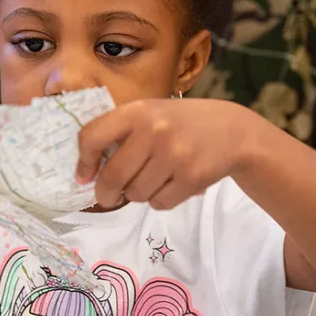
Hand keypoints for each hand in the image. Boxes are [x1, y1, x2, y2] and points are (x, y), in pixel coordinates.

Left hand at [76, 98, 246, 209]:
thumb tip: (86, 173)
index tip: (84, 175)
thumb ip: (121, 133)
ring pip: (136, 194)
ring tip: (151, 179)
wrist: (232, 131)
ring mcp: (174, 155)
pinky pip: (158, 203)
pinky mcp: (191, 178)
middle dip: (105, 193)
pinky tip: (170, 184)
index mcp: (137, 111)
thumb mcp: (150, 113)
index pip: (93, 137)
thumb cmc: (180, 123)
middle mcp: (154, 131)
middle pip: (112, 176)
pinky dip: (159, 200)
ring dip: (137, 194)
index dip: (83, 161)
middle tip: (107, 197)